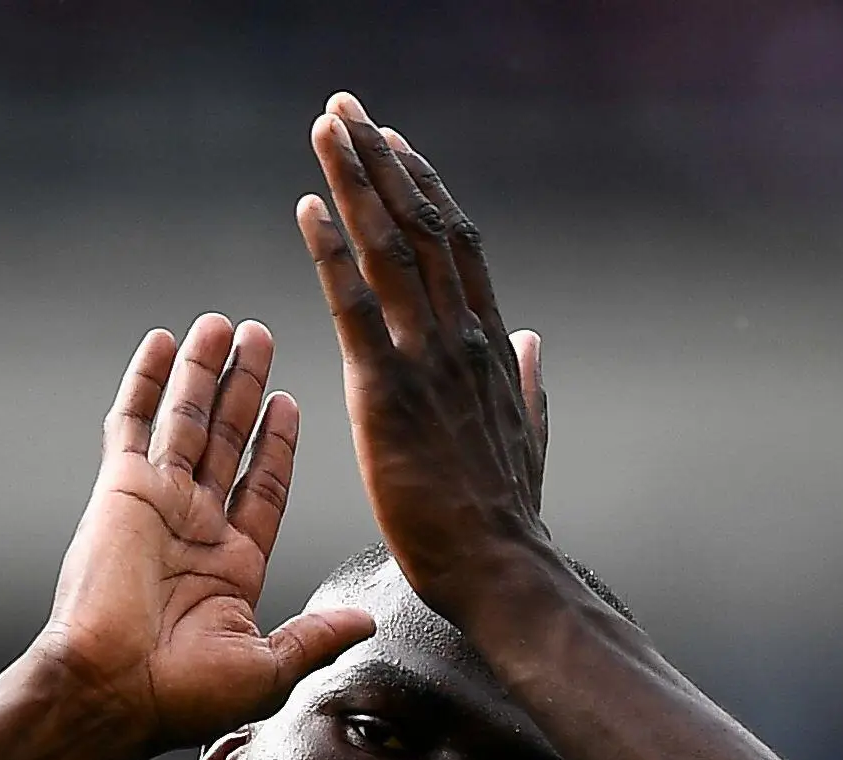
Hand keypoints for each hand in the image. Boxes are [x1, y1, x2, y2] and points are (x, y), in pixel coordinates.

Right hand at [33, 314, 375, 752]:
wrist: (112, 690)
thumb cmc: (183, 694)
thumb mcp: (269, 668)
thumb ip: (315, 636)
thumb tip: (364, 624)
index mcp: (233, 566)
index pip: (263, 486)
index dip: (276, 443)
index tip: (289, 401)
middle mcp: (196, 527)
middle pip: (228, 439)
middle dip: (244, 388)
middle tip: (259, 337)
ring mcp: (157, 503)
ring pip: (187, 420)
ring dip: (205, 371)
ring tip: (223, 325)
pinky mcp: (120, 489)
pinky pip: (132, 424)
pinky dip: (146, 381)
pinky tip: (161, 343)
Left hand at [299, 96, 551, 616]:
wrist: (502, 568)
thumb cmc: (507, 519)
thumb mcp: (530, 437)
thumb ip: (530, 384)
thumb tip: (534, 339)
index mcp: (492, 347)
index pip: (459, 247)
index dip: (426, 189)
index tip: (399, 144)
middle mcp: (463, 337)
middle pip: (422, 226)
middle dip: (382, 161)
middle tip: (347, 108)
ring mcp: (428, 361)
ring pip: (391, 248)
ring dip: (355, 181)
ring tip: (327, 128)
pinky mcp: (388, 394)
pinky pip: (355, 307)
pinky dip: (331, 252)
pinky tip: (308, 208)